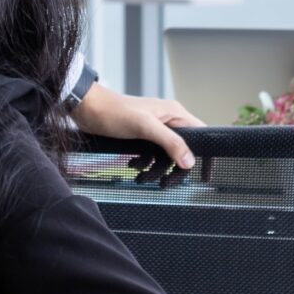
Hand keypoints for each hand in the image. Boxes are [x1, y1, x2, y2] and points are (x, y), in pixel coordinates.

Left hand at [71, 84, 203, 180]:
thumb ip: (170, 143)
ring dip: (155, 168)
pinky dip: (144, 164)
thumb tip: (190, 161)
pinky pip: (151, 155)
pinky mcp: (142, 136)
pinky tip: (133, 166)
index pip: (202, 135)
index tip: (206, 175)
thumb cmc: (115, 112)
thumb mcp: (145, 127)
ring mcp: (155, 129)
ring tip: (142, 178)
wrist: (87, 109)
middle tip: (166, 184)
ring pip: (165, 155)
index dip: (205, 155)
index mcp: (175, 114)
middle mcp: (168, 120)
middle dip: (173, 169)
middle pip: (183, 150)